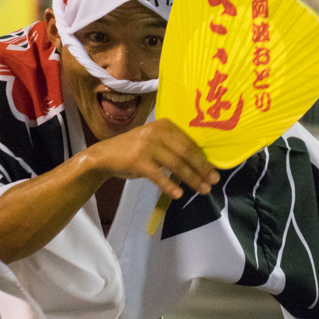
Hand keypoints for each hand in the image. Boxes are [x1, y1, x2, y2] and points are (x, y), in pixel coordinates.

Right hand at [90, 119, 218, 198]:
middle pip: (186, 152)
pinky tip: (179, 194)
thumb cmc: (134, 149)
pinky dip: (170, 186)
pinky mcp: (138, 161)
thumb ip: (173, 145)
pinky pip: (159, 176)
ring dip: (192, 179)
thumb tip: (201, 163)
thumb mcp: (154, 140)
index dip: (203, 158)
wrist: (105, 155)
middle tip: (213, 181)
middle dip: (202, 168)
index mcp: (164, 125)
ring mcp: (147, 146)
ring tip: (202, 190)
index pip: (189, 142)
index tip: (214, 170)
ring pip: (176, 164)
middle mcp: (157, 132)